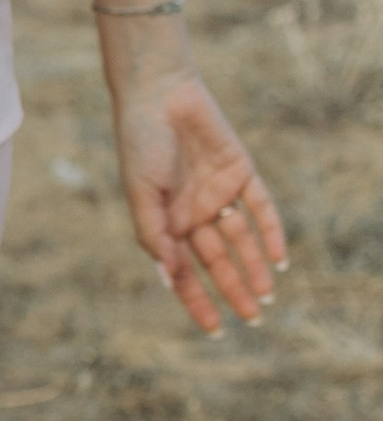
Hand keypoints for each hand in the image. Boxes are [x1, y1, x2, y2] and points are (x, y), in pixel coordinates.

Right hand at [112, 70, 285, 331]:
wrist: (160, 91)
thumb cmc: (140, 142)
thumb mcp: (142, 193)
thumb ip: (156, 234)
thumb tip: (171, 277)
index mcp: (165, 222)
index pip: (184, 271)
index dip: (198, 301)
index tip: (215, 329)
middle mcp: (193, 212)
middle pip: (218, 261)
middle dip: (234, 290)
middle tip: (252, 319)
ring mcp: (218, 193)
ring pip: (242, 240)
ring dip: (255, 268)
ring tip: (267, 297)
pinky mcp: (240, 172)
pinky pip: (261, 208)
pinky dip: (271, 232)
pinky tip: (279, 258)